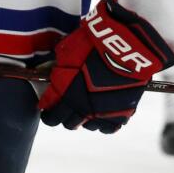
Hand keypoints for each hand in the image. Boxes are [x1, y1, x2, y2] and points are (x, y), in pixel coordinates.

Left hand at [38, 0, 173, 132]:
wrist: (126, 47)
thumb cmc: (94, 45)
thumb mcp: (67, 51)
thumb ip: (60, 68)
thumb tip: (55, 74)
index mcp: (65, 95)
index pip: (51, 114)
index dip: (47, 113)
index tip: (47, 110)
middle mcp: (81, 109)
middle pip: (68, 123)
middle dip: (63, 116)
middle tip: (65, 108)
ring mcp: (102, 113)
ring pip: (87, 126)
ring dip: (83, 119)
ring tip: (84, 108)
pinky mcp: (121, 114)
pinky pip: (108, 128)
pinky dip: (103, 122)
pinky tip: (101, 113)